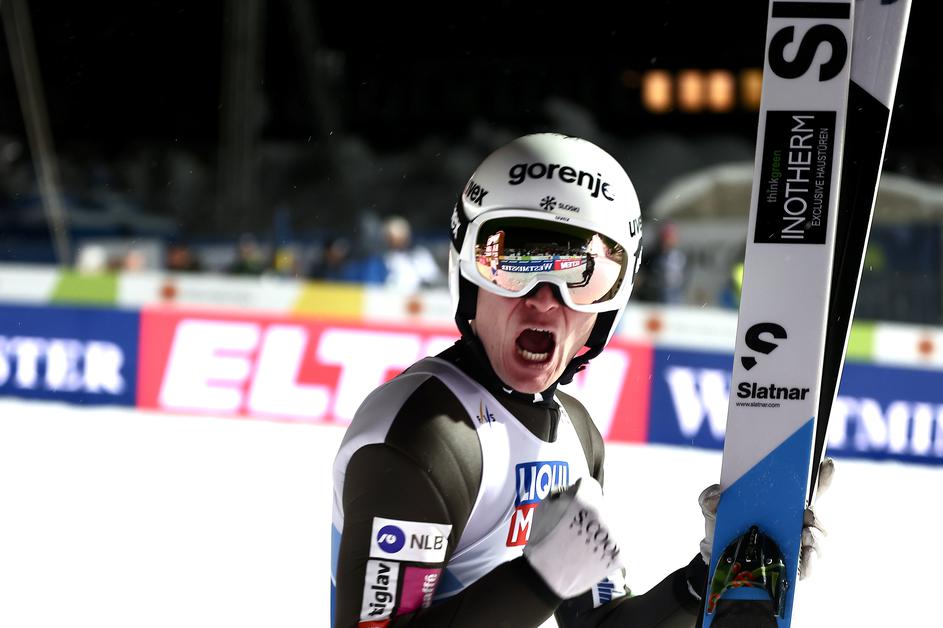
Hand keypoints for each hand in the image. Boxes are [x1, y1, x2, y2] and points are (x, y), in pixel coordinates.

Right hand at [522, 476, 623, 598]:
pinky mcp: (621, 553)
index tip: (576, 503)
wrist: (547, 578)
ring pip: (615, 521)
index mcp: (583, 499)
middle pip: (605, 503)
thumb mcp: (544, 507)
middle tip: (581, 525)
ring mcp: (614, 535)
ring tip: (588, 540)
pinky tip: (596, 550)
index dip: (581, 492)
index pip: (591, 485)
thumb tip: (575, 489)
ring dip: (605, 527)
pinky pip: (620, 541)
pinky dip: (610, 544)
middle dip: (594, 510)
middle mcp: (602, 514)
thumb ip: (563, 492)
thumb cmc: (542, 541)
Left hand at [698, 456, 834, 579]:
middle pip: (815, 516)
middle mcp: (794, 524)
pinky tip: (805, 555)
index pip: (808, 489)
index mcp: (781, 505)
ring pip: (817, 541)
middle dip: (816, 513)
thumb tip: (717, 494)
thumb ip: (709, 498)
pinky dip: (809, 561)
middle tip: (807, 512)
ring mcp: (796, 546)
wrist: (716, 558)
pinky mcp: (794, 570)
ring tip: (806, 534)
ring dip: (815, 537)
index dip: (822, 476)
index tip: (826, 463)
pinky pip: (808, 566)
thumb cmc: (722, 526)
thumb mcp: (712, 508)